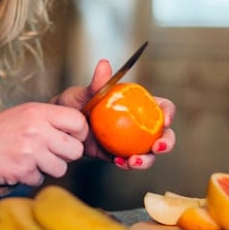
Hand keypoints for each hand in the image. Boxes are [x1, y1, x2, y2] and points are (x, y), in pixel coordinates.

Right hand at [0, 102, 88, 186]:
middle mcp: (37, 130)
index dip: (78, 133)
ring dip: (47, 168)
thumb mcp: (22, 114)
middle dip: (65, 155)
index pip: (78, 121)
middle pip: (75, 150)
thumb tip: (75, 130)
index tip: (71, 138)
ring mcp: (30, 151)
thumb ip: (48, 120)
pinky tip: (17, 167)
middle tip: (50, 153)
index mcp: (38, 112)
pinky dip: (30, 177)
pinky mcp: (22, 171)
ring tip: (30, 160)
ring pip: (61, 168)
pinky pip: (41, 179)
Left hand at [53, 59, 176, 169]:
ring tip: (134, 161)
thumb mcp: (85, 92)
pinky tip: (119, 162)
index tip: (165, 120)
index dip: (168, 113)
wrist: (59, 125)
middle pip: (162, 134)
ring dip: (147, 160)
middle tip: (156, 148)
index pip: (161, 107)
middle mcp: (138, 125)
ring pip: (148, 153)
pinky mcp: (117, 156)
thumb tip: (104, 64)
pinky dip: (127, 165)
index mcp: (137, 105)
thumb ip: (97, 83)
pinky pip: (128, 163)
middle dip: (166, 143)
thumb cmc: (74, 103)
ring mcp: (129, 142)